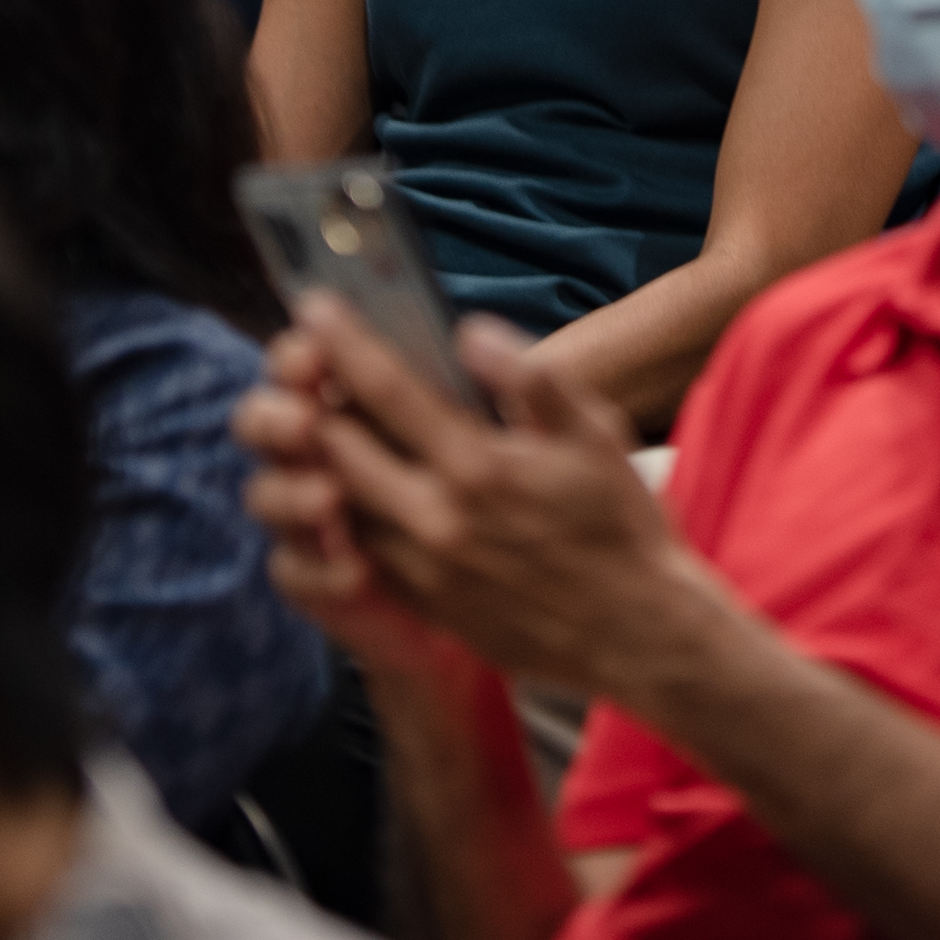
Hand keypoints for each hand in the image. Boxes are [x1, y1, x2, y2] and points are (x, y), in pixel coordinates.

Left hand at [238, 292, 695, 698]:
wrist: (636, 632)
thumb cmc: (620, 524)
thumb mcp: (596, 433)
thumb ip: (531, 377)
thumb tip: (469, 333)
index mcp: (478, 466)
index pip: (388, 391)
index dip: (344, 344)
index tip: (313, 308)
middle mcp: (438, 519)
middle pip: (339, 448)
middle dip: (313, 399)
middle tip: (303, 366)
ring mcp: (424, 569)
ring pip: (339, 504)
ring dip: (320, 460)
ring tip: (317, 421)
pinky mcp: (424, 605)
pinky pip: (359, 551)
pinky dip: (342, 514)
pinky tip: (349, 488)